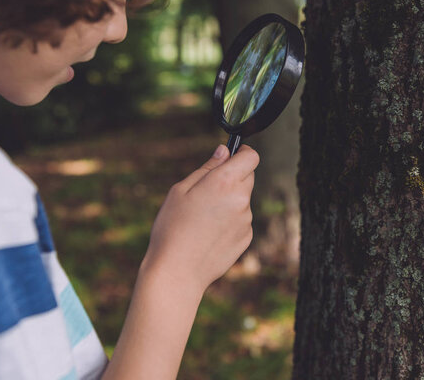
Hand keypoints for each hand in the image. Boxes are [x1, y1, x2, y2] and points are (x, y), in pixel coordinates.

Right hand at [143, 144, 258, 291]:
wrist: (178, 271)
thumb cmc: (172, 228)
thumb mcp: (181, 190)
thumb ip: (207, 168)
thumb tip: (224, 151)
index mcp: (225, 182)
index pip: (251, 157)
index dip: (242, 153)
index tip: (231, 156)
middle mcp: (241, 200)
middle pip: (248, 177)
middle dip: (233, 177)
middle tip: (208, 189)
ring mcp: (246, 220)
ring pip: (243, 200)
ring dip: (230, 201)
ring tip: (203, 218)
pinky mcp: (246, 238)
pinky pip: (241, 220)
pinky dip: (230, 221)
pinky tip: (209, 233)